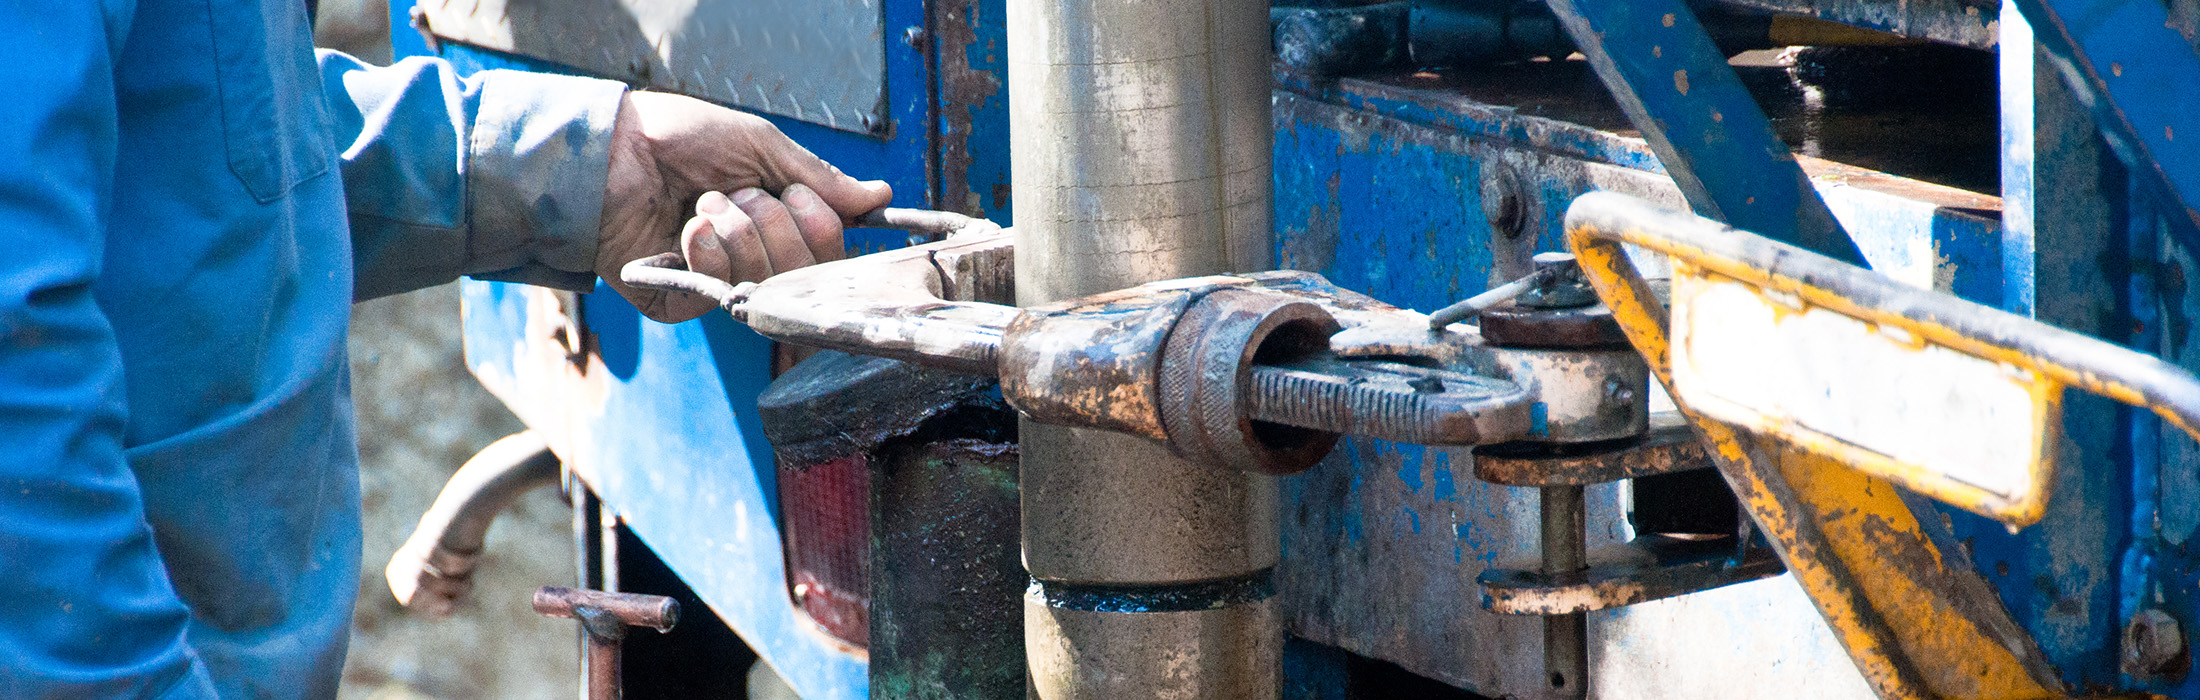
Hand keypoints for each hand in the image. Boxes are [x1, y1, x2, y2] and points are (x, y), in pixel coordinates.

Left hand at [598, 91, 892, 321]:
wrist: (612, 152)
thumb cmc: (679, 139)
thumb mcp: (761, 146)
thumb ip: (820, 179)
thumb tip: (878, 198)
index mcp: (777, 220)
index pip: (830, 247)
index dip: (819, 222)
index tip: (793, 191)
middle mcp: (755, 255)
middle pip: (807, 269)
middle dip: (775, 223)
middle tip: (737, 194)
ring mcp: (720, 282)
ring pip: (768, 279)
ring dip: (737, 229)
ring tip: (702, 205)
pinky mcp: (685, 301)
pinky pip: (725, 290)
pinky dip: (709, 249)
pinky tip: (686, 228)